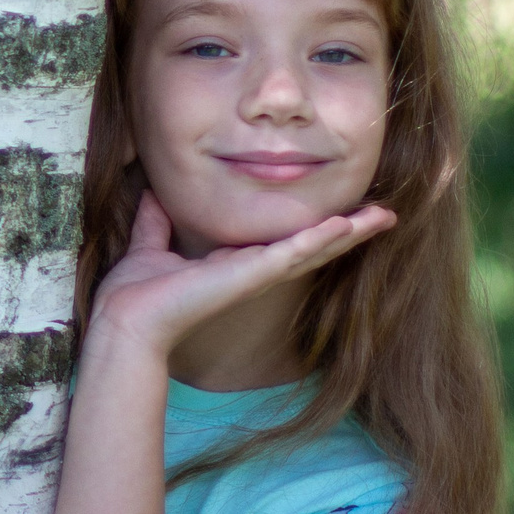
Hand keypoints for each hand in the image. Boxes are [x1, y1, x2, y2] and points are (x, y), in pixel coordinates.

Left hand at [86, 191, 393, 358]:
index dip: (314, 229)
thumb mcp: (149, 245)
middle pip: (313, 247)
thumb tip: (152, 192)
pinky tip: (346, 224)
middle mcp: (253, 272)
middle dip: (349, 230)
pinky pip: (294, 252)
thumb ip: (155, 221)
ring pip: (314, 250)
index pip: (285, 243)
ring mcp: (256, 275)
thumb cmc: (136, 294)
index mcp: (234, 264)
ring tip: (385, 215)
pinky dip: (320, 237)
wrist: (127, 321)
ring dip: (350, 232)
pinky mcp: (251, 275)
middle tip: (386, 213)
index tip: (343, 213)